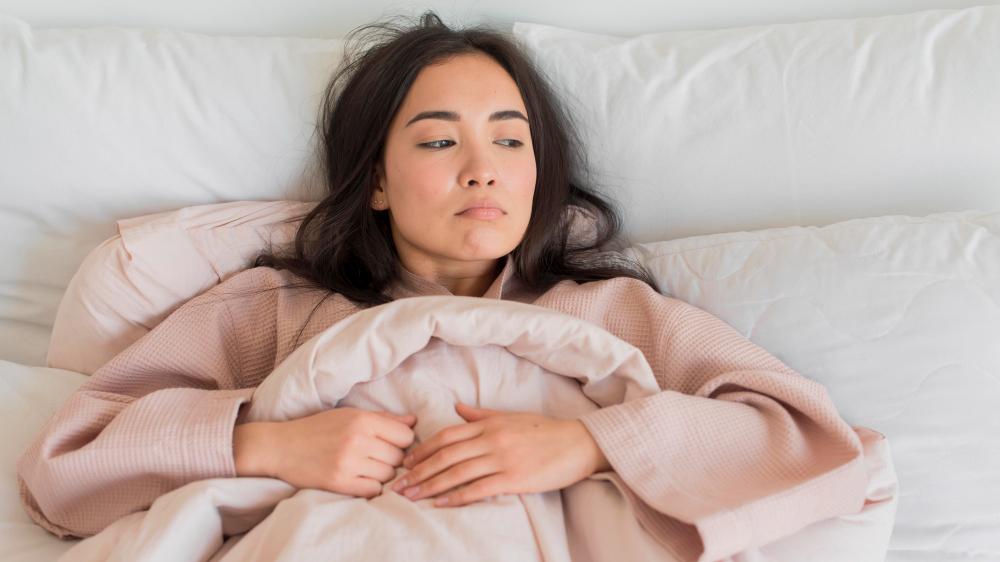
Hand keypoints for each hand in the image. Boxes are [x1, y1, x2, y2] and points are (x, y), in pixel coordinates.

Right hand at [233, 407, 416, 498]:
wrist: (281, 447)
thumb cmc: (318, 429)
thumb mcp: (350, 415)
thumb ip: (384, 419)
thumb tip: (413, 423)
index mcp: (362, 420)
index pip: (406, 437)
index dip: (401, 442)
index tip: (390, 445)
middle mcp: (358, 440)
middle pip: (398, 457)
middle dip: (391, 459)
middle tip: (375, 457)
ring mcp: (348, 462)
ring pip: (388, 475)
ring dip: (381, 474)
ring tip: (365, 467)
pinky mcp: (339, 482)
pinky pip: (373, 490)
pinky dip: (370, 487)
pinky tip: (358, 479)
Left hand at [391, 401, 611, 506]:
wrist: (579, 444)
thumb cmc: (545, 431)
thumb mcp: (512, 417)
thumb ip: (482, 415)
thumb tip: (457, 408)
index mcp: (490, 423)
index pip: (447, 435)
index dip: (423, 449)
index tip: (407, 462)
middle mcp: (492, 439)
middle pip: (446, 455)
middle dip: (419, 470)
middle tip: (399, 484)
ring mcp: (503, 459)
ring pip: (458, 472)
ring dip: (431, 485)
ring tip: (412, 496)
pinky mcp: (515, 478)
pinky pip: (479, 488)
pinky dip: (457, 496)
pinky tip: (440, 503)